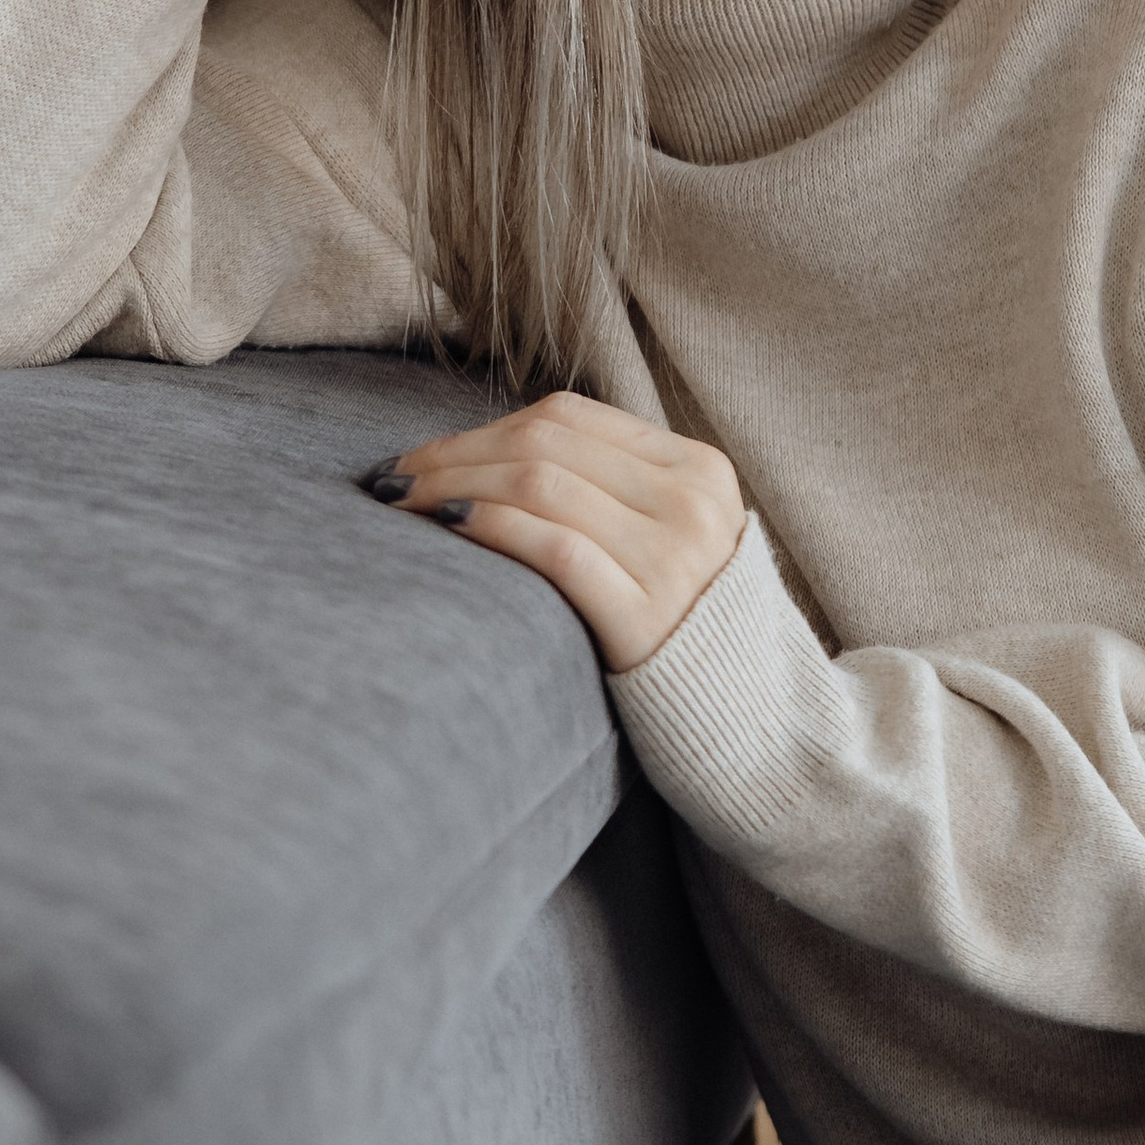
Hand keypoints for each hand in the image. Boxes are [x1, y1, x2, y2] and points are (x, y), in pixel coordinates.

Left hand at [362, 392, 744, 673]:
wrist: (755, 724)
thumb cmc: (686, 630)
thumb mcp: (671, 539)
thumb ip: (613, 493)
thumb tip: (486, 460)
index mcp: (698, 469)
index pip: (569, 419)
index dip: (481, 429)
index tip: (421, 456)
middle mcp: (691, 502)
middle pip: (544, 446)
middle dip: (452, 456)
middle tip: (390, 480)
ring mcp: (675, 558)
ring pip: (540, 485)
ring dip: (454, 486)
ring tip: (403, 505)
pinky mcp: (648, 617)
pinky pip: (555, 550)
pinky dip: (491, 528)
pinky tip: (447, 527)